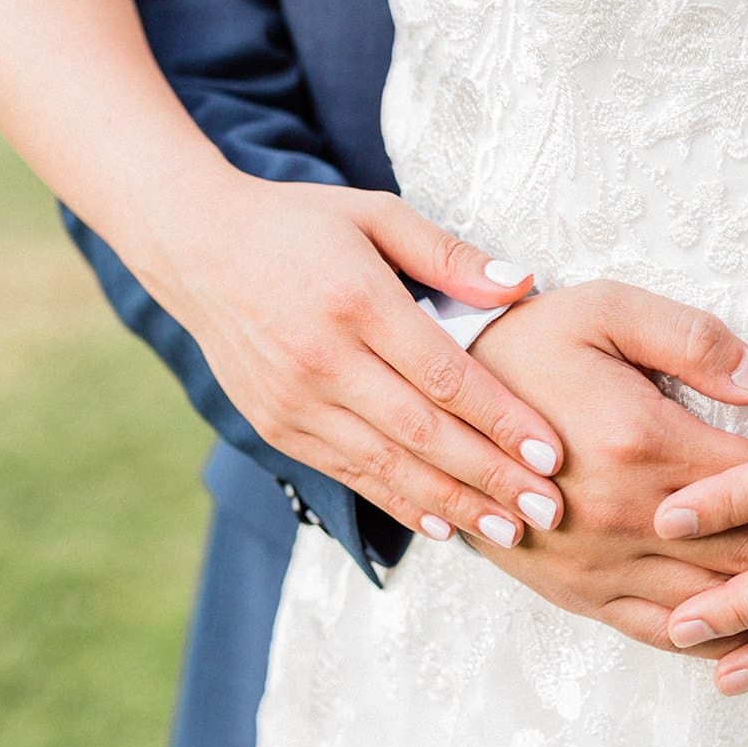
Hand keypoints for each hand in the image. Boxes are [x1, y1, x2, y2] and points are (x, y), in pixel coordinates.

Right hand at [134, 176, 569, 545]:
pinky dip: (400, 503)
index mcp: (358, 301)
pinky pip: (350, 474)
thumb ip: (450, 254)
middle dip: (492, 478)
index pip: (446, 376)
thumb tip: (524, 284)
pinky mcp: (276, 426)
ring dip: (454, 504)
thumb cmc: (301, 225)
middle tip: (549, 511)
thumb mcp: (377, 215)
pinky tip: (446, 526)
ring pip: (388, 465)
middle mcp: (323, 359)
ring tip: (511, 531)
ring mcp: (294, 400)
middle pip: (424, 433)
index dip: (503, 421)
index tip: (553, 454)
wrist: (195, 246)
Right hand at [463, 279, 747, 656]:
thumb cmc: (532, 341)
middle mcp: (628, 517)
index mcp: (646, 444)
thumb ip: (693, 338)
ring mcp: (600, 564)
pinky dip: (716, 641)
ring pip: (716, 606)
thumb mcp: (608, 309)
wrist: (433, 399)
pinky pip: (659, 634)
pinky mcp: (575, 592)